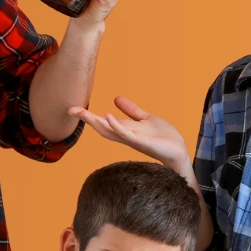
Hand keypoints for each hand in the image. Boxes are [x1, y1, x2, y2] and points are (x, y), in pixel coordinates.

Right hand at [67, 95, 190, 169]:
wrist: (178, 152)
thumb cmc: (163, 138)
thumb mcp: (145, 118)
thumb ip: (131, 110)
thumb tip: (115, 98)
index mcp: (125, 129)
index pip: (103, 122)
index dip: (88, 116)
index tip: (72, 109)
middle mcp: (125, 136)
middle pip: (102, 127)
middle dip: (87, 118)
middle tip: (71, 109)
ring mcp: (132, 140)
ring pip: (110, 131)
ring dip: (97, 122)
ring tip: (84, 113)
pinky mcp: (142, 142)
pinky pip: (126, 134)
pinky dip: (116, 125)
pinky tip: (108, 116)